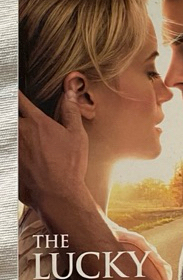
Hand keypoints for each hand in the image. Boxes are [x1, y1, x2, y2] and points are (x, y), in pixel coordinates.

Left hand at [18, 90, 88, 210]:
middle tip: (20, 120)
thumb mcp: (77, 136)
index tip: (10, 86)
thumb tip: (69, 93)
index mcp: (36, 122)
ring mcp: (10, 147)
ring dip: (12, 132)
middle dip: (9, 111)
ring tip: (22, 138)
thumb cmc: (70, 165)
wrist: (56, 193)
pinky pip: (6, 149)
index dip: (13, 91)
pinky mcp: (7, 161)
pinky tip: (17, 149)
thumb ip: (71, 112)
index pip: (18, 99)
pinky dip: (10, 148)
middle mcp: (19, 131)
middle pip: (7, 114)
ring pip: (6, 131)